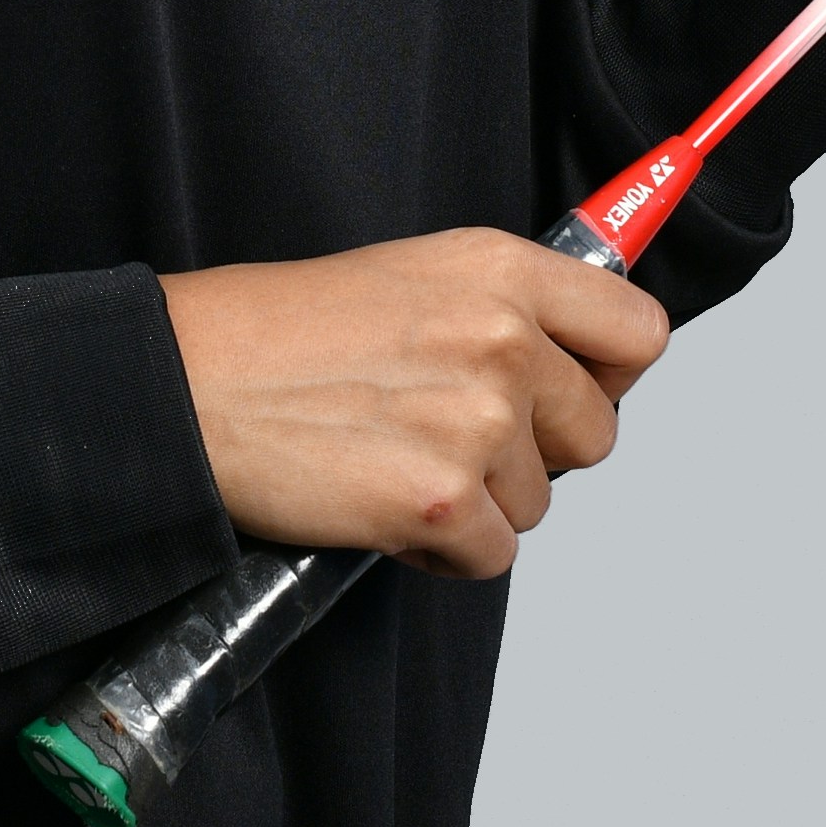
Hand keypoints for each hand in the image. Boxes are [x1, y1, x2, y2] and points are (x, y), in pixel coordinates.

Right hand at [154, 232, 674, 576]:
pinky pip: (491, 555)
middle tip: (450, 438)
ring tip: (395, 462)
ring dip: (478, 502)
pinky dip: (441, 550)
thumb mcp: (408, 275)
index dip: (608, 375)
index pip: (639, 332)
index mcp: (502, 271)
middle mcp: (505, 339)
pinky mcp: (441, 502)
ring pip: (539, 501)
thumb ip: (500, 308)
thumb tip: (567, 361)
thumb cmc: (277, 332)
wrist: (186, 382)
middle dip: (534, 453)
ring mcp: (478, 423)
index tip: (572, 389)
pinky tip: (383, 506)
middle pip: (596, 434)